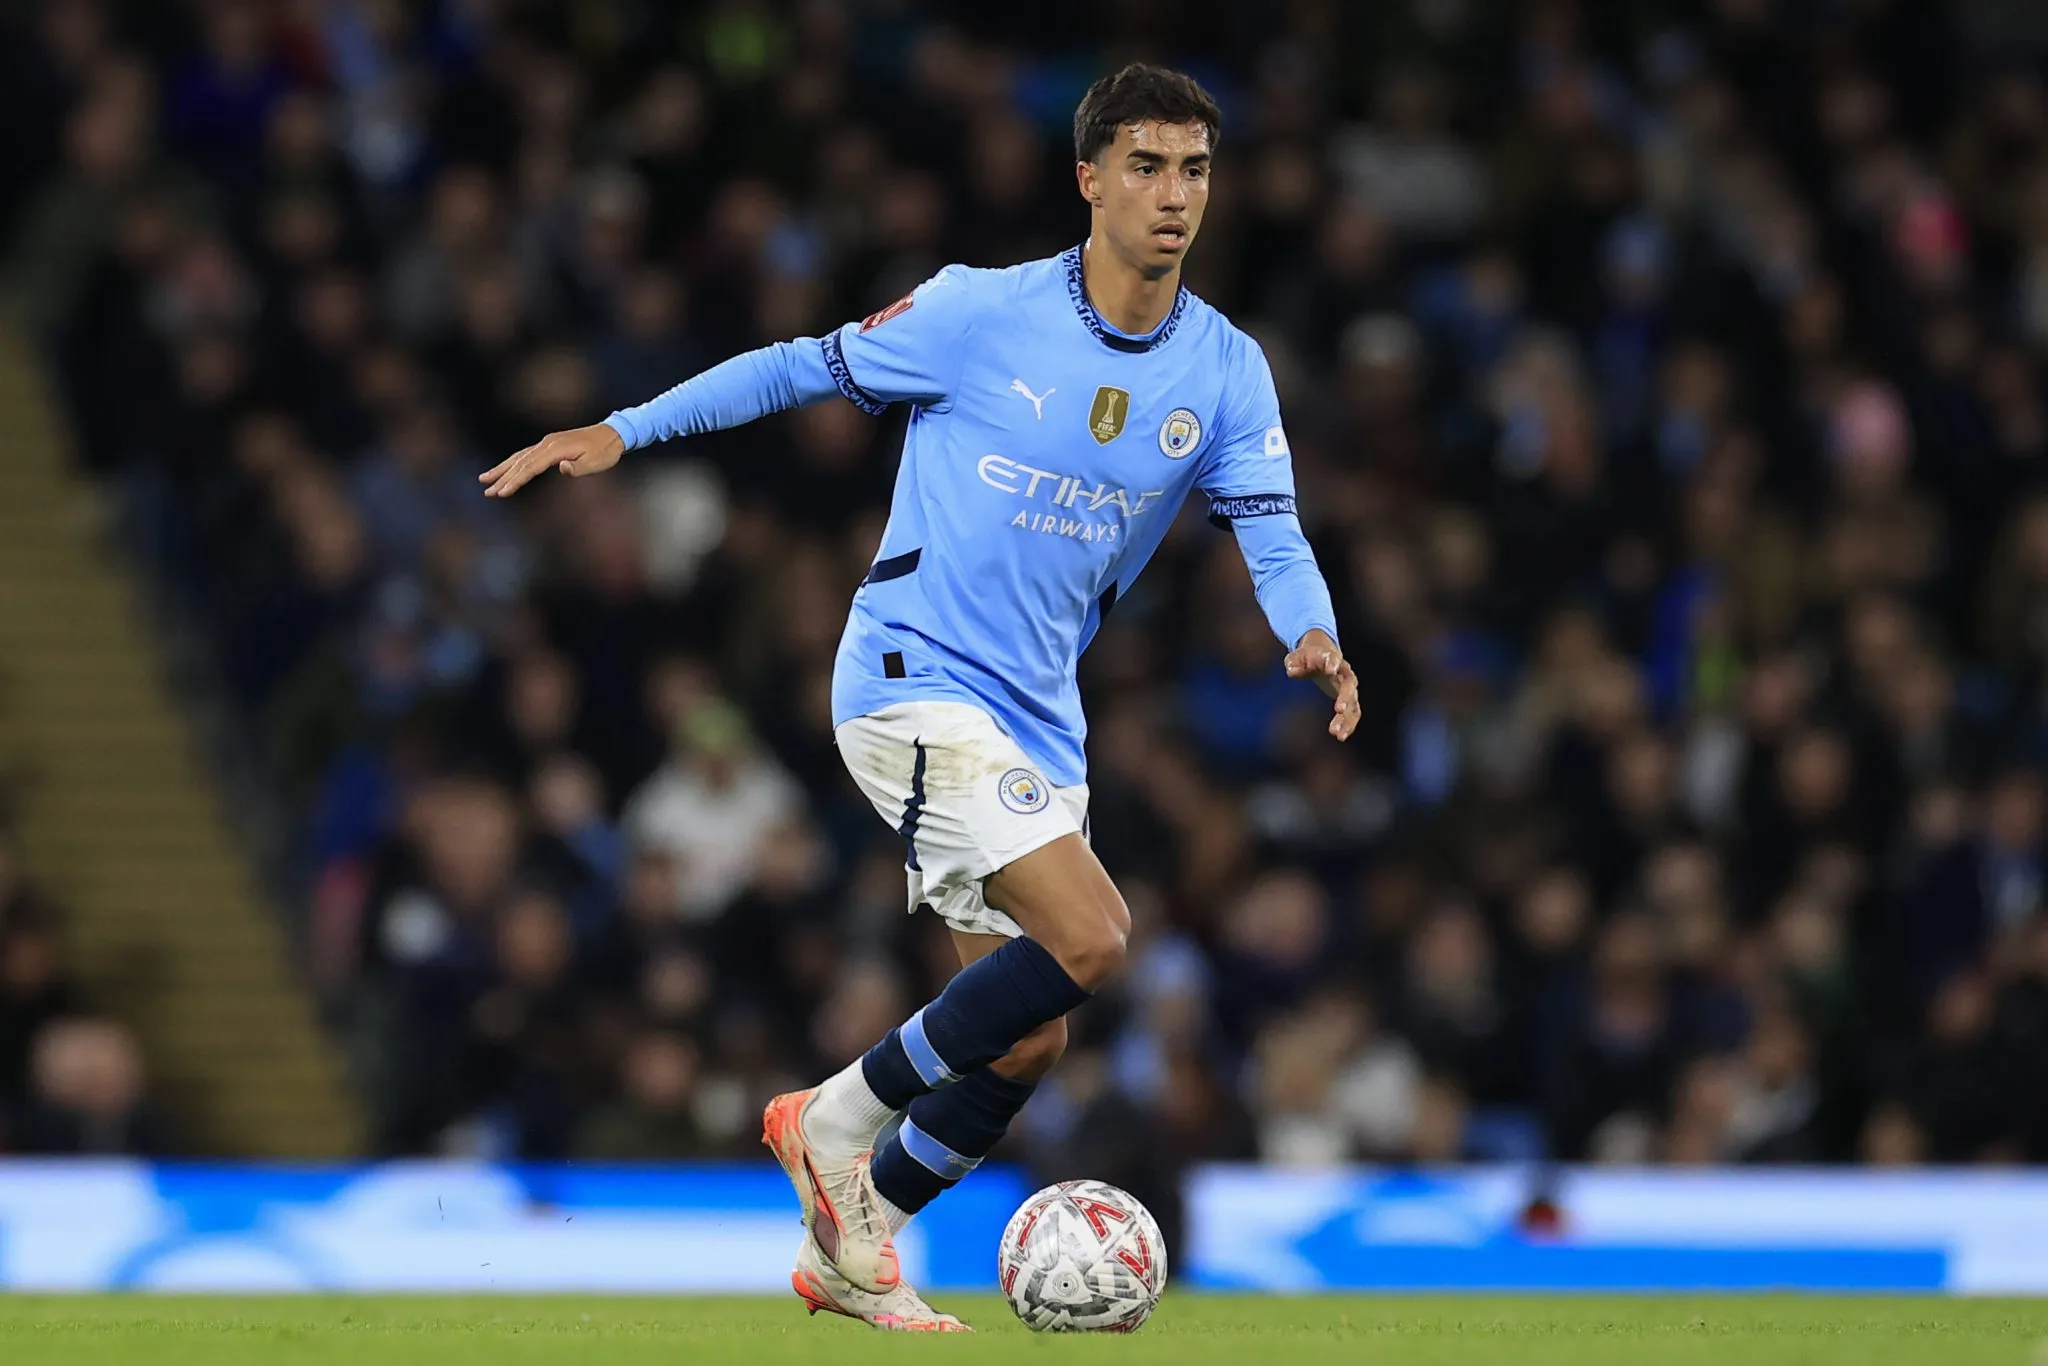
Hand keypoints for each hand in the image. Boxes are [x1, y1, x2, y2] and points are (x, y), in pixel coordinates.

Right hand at [478, 422, 625, 497]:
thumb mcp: (596, 463)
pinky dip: (513, 462)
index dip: (515, 481)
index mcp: (556, 449)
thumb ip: (578, 468)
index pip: (530, 467)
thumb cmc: (605, 452)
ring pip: (519, 457)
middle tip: (486, 491)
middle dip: (502, 477)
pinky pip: (526, 454)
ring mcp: (547, 442)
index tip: (502, 493)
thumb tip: (562, 468)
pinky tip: (505, 469)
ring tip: (485, 479)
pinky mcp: (549, 444)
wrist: (612, 434)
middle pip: (520, 462)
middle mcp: (547, 443)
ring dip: (502, 469)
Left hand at [1285, 628, 1359, 741]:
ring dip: (1347, 719)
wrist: (1321, 655)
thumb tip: (1292, 671)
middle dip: (1345, 697)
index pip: (1333, 658)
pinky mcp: (1349, 699)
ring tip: (1337, 735)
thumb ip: (1293, 663)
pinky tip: (1341, 737)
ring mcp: (1349, 687)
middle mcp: (1344, 672)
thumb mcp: (1295, 658)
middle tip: (1338, 710)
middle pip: (1349, 684)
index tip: (1332, 669)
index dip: (1333, 662)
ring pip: (1353, 703)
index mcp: (1330, 657)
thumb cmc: (1306, 657)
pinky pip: (1353, 713)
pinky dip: (1349, 725)